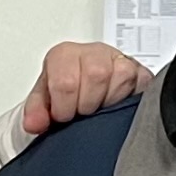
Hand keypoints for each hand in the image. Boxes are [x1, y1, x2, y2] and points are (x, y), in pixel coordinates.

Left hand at [22, 42, 149, 134]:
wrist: (85, 91)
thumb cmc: (66, 94)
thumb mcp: (46, 102)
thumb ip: (36, 112)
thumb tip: (34, 124)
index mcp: (65, 55)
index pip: (66, 81)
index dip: (64, 108)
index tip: (64, 115)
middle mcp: (93, 52)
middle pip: (95, 75)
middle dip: (88, 104)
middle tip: (83, 112)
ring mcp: (119, 60)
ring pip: (121, 76)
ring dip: (109, 102)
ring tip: (100, 108)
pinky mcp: (141, 72)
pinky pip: (142, 83)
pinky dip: (130, 99)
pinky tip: (118, 105)